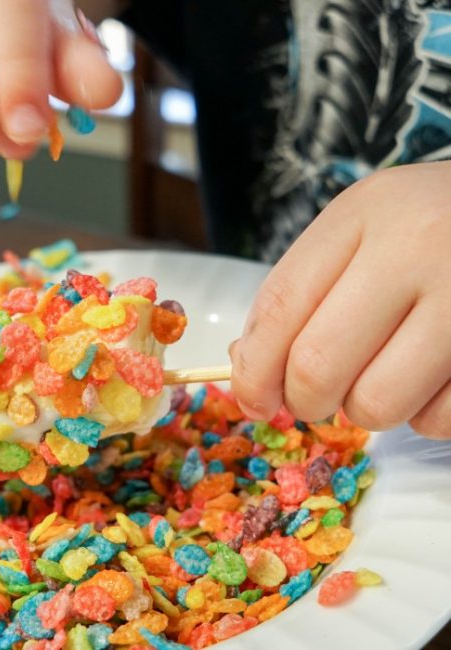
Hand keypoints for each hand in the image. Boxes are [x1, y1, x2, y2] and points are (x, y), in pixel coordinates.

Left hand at [229, 162, 450, 438]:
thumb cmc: (430, 229)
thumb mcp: (360, 233)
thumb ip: (301, 294)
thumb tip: (248, 369)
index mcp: (365, 215)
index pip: (279, 307)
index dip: (253, 369)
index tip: (252, 398)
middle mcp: (418, 249)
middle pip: (318, 366)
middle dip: (304, 399)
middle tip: (315, 396)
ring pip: (377, 404)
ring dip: (365, 408)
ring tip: (383, 374)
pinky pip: (438, 421)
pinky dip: (423, 415)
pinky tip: (433, 376)